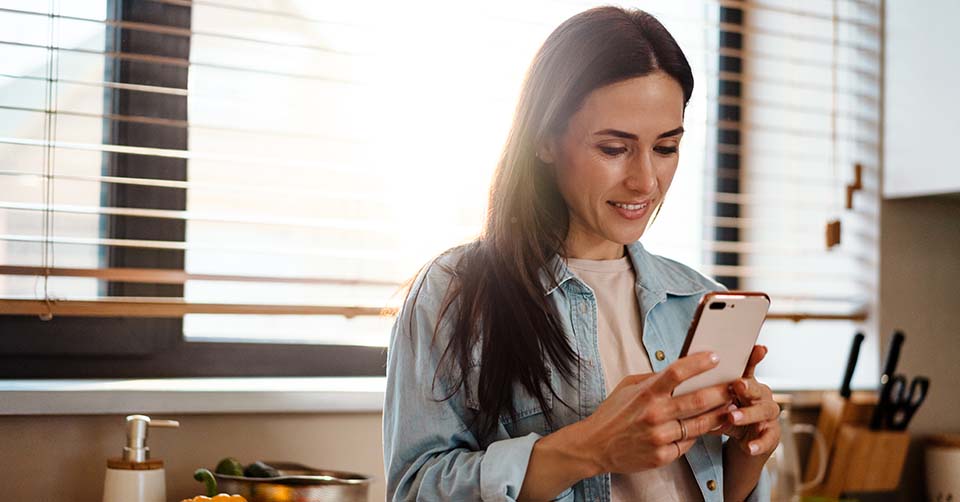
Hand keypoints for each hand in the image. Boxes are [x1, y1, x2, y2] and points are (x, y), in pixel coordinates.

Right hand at [582, 352, 734, 473]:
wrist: (595, 446)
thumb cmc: (613, 414)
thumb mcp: (627, 387)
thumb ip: (653, 378)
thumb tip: (679, 370)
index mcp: (645, 393)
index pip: (676, 372)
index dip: (698, 363)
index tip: (716, 357)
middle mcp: (654, 414)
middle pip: (697, 400)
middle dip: (721, 391)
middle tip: (736, 385)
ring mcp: (659, 437)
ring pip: (700, 424)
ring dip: (719, 414)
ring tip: (731, 406)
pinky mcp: (662, 456)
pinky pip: (688, 443)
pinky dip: (697, 434)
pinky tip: (705, 427)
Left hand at [714, 345, 780, 457]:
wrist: (746, 443)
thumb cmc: (728, 417)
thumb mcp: (716, 404)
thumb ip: (707, 394)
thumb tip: (683, 385)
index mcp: (747, 384)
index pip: (749, 368)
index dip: (754, 357)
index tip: (759, 347)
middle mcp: (761, 396)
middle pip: (757, 388)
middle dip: (747, 386)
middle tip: (737, 385)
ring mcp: (768, 415)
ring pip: (763, 411)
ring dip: (748, 414)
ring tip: (733, 417)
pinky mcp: (772, 435)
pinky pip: (767, 439)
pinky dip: (758, 443)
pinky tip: (749, 447)